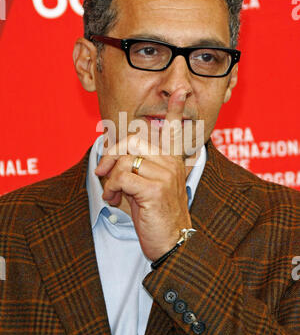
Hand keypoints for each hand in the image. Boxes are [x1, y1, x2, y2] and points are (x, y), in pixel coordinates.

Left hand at [95, 89, 192, 260]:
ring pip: (125, 159)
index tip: (180, 91)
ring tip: (111, 194)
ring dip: (110, 178)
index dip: (176, 110)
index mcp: (173, 162)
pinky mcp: (155, 189)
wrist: (172, 243)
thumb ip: (139, 169)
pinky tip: (113, 200)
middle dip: (111, 153)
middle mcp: (171, 164)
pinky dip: (110, 189)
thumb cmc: (157, 215)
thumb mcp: (150, 188)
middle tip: (102, 171)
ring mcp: (165, 175)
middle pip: (133, 141)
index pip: (174, 131)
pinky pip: (122, 176)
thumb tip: (113, 160)